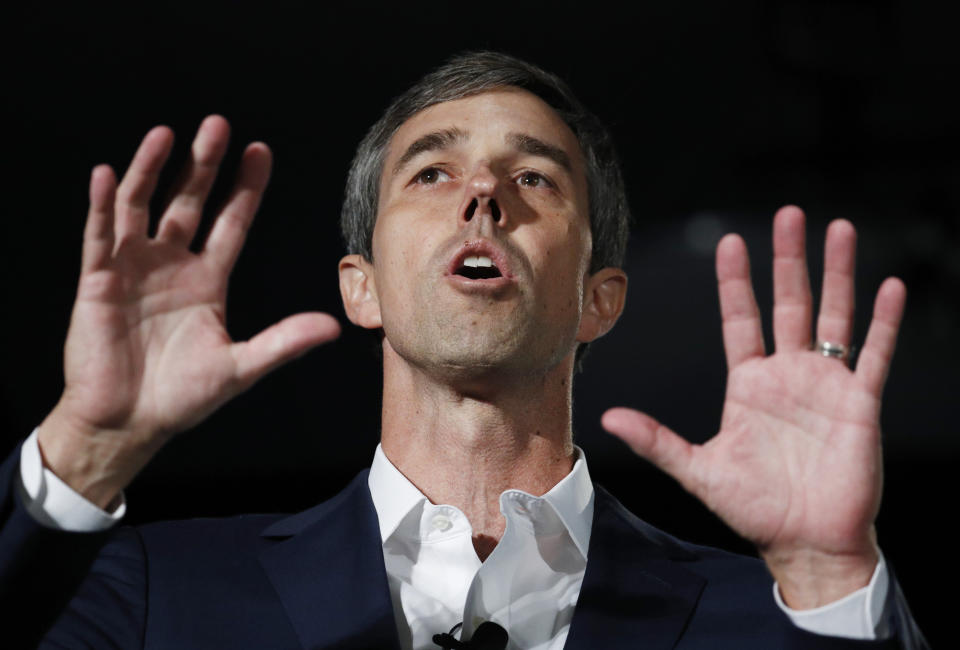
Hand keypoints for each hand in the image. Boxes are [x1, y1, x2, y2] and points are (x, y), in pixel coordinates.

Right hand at [38, 116, 340, 507]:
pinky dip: (102, 206)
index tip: (260, 151)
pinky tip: (108, 175)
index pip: (230, 222)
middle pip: (189, 203)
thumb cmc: (181, 397)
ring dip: (151, 170)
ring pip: (142, 207)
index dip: (244, 188)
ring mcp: (133, 269)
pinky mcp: (98, 282)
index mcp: (207, 280)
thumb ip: (283, 342)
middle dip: (203, 164)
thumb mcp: (240, 366)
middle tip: (218, 126)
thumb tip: (333, 326)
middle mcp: (171, 265)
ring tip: (166, 134)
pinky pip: (99, 236)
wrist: (128, 423)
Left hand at [602, 206, 905, 607]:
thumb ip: (657, 440)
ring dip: (838, 274)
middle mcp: (787, 376)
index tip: (732, 242)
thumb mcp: (697, 470)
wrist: (804, 543)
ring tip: (840, 230)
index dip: (737, 282)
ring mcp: (826, 386)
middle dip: (788, 260)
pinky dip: (883, 323)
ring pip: (833, 318)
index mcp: (749, 384)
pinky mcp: (860, 404)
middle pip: (789, 304)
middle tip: (789, 215)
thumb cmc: (754, 508)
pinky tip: (889, 288)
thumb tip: (609, 418)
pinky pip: (875, 356)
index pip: (741, 319)